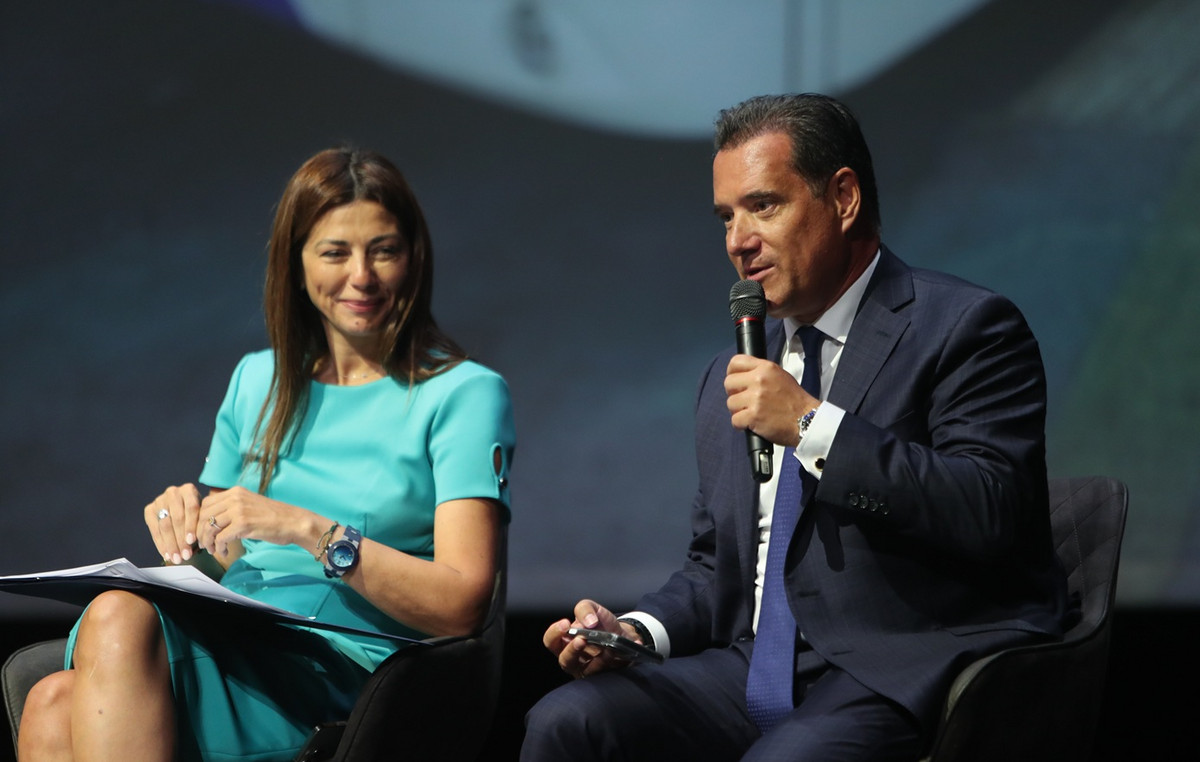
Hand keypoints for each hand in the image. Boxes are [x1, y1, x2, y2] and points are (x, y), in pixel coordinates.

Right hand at [144, 483, 203, 564]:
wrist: (179, 505)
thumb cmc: (195, 512)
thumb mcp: (201, 512)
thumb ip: (201, 524)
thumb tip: (202, 544)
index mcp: (189, 490)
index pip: (191, 508)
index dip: (191, 525)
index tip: (192, 541)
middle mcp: (173, 492)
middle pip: (177, 518)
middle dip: (181, 539)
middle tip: (185, 555)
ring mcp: (159, 500)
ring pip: (165, 525)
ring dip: (171, 545)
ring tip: (176, 558)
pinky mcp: (149, 509)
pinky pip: (154, 530)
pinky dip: (161, 544)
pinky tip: (166, 554)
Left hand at [195, 486, 316, 559]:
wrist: (294, 522)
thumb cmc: (274, 517)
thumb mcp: (250, 505)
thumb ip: (233, 508)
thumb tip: (213, 520)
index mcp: (236, 492)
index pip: (205, 503)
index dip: (199, 520)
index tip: (203, 532)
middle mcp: (235, 498)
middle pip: (203, 515)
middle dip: (200, 532)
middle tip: (205, 544)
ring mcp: (239, 510)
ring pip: (209, 527)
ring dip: (208, 542)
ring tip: (213, 550)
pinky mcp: (243, 524)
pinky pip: (221, 538)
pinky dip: (219, 547)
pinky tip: (224, 551)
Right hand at [542, 600, 634, 678]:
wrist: (622, 634)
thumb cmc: (602, 624)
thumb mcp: (592, 609)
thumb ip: (585, 609)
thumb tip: (588, 622)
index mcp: (565, 641)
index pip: (551, 640)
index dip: (555, 633)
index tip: (566, 624)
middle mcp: (573, 657)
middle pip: (564, 660)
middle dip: (572, 650)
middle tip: (581, 639)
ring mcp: (586, 669)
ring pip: (584, 671)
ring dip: (594, 660)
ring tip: (603, 647)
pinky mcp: (601, 675)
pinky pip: (602, 673)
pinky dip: (608, 662)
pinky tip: (612, 651)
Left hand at [724, 354, 814, 445]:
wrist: (807, 420)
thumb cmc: (795, 400)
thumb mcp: (780, 376)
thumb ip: (761, 372)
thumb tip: (742, 376)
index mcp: (765, 368)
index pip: (736, 362)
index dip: (732, 373)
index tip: (736, 382)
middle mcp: (759, 380)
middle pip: (728, 383)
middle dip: (734, 393)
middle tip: (745, 400)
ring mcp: (755, 398)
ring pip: (730, 403)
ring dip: (738, 410)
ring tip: (751, 413)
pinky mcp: (753, 416)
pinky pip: (735, 420)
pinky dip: (741, 424)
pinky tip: (751, 423)